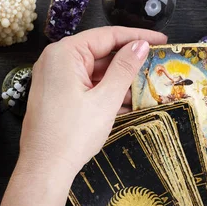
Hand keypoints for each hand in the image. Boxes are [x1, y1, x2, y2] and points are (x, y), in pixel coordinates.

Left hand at [18, 26, 166, 181]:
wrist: (45, 169)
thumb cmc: (72, 134)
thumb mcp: (105, 99)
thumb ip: (124, 68)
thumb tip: (141, 45)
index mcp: (64, 54)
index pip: (107, 36)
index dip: (137, 37)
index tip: (161, 39)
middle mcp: (56, 61)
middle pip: (101, 52)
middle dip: (129, 61)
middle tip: (157, 63)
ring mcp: (56, 79)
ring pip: (96, 71)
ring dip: (120, 80)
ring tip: (148, 86)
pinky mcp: (58, 95)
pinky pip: (87, 86)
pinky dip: (107, 91)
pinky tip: (129, 102)